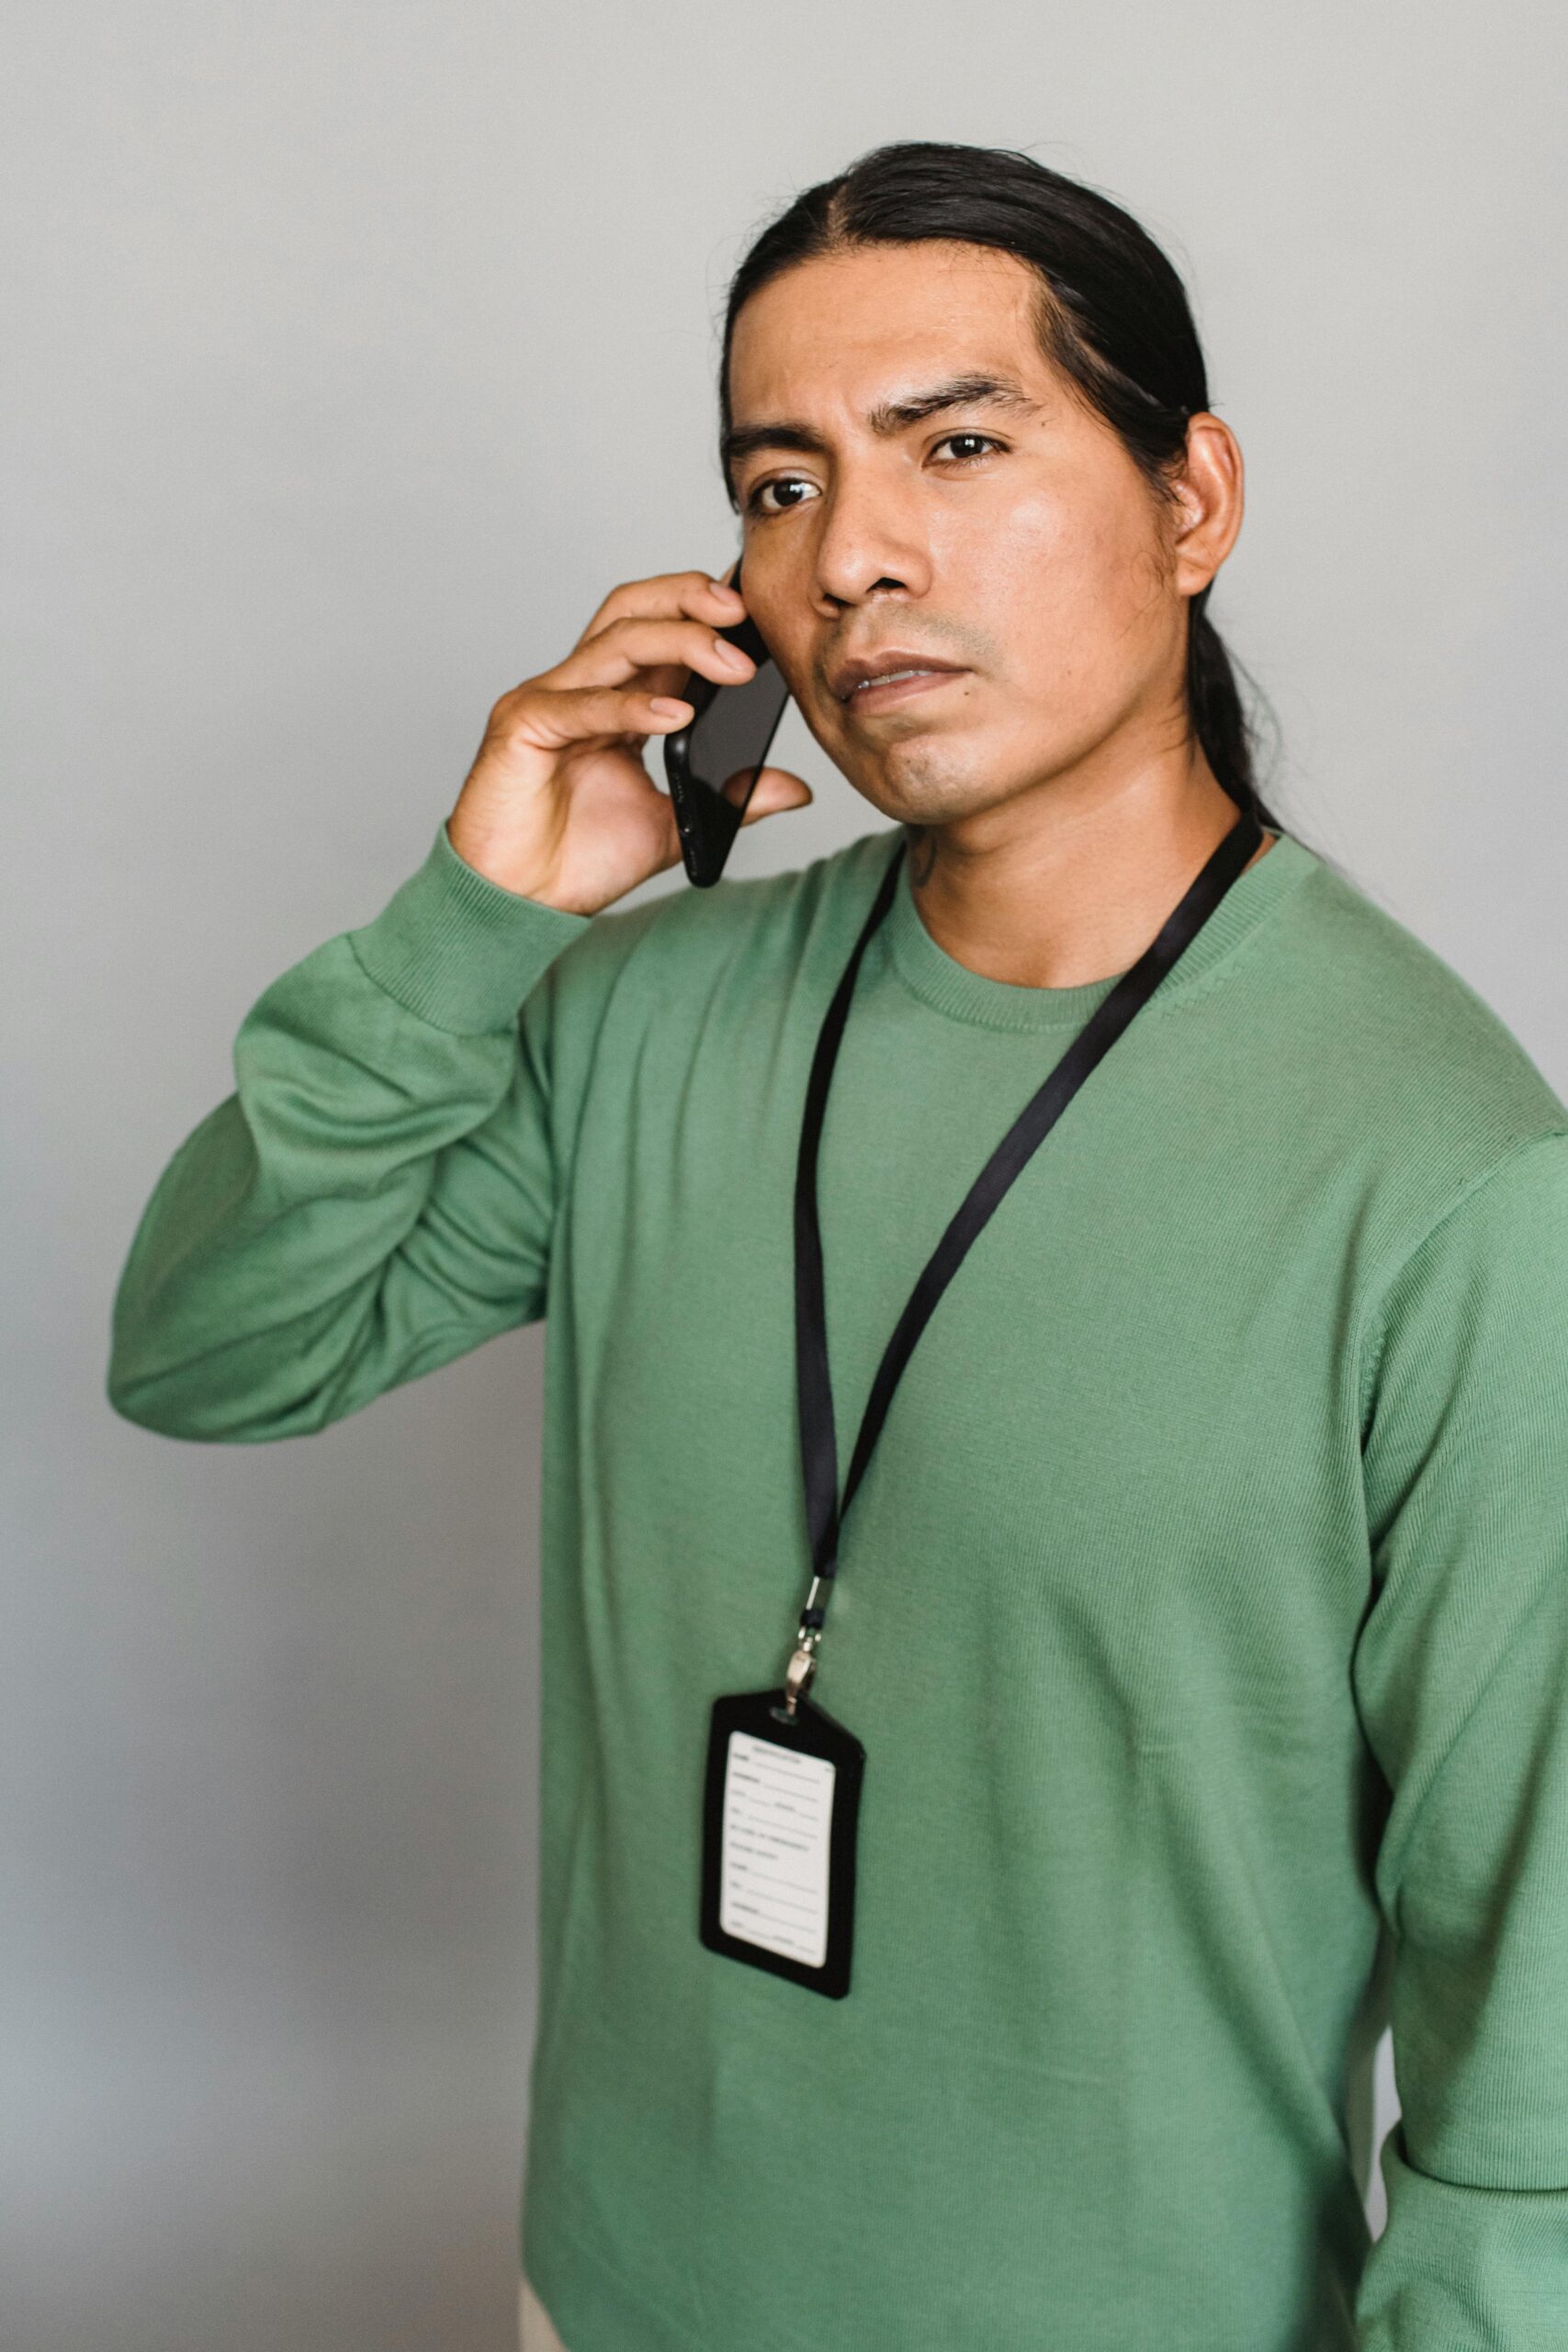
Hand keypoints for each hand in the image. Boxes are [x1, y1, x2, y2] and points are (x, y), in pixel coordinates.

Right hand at [446, 570, 811, 913]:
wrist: (519, 902)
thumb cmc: (576, 859)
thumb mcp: (674, 824)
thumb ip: (731, 799)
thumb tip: (795, 789)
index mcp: (612, 699)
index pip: (656, 626)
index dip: (701, 608)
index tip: (756, 615)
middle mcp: (579, 687)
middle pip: (631, 611)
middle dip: (689, 600)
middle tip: (742, 614)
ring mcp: (547, 700)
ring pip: (614, 643)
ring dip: (678, 643)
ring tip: (730, 666)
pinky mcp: (521, 727)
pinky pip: (582, 705)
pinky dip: (631, 705)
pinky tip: (676, 715)